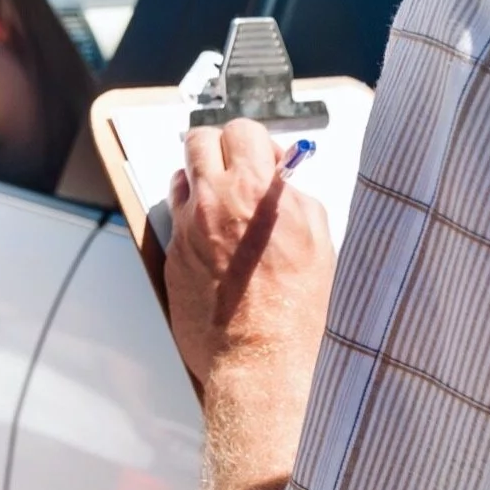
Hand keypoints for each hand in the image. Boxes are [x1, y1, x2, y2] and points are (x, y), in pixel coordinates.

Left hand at [165, 119, 335, 402]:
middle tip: (238, 170)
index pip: (241, 131)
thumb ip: (294, 199)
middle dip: (219, 149)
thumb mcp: (317, 239)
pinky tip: (216, 246)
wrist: (261, 358)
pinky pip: (178, 221)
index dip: (255, 143)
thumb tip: (281, 184)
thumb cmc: (296, 308)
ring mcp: (186, 228)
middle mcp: (212, 201)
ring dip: (201, 183)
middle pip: (198, 142)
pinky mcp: (172, 257)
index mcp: (252, 190)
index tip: (266, 162)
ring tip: (223, 206)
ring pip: (180, 178)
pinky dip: (194, 223)